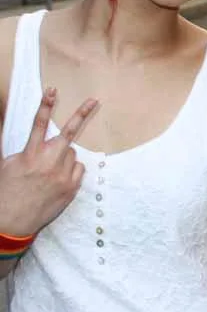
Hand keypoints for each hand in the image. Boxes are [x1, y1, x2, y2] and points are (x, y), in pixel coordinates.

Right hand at [0, 88, 96, 235]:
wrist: (12, 221)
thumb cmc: (7, 190)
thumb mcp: (8, 164)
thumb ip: (23, 149)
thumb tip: (34, 139)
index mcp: (30, 154)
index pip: (39, 124)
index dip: (45, 106)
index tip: (52, 90)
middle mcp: (48, 162)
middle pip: (69, 133)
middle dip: (81, 114)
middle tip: (94, 100)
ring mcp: (63, 174)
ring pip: (72, 154)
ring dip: (63, 156)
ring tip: (48, 171)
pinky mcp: (71, 187)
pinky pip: (78, 169)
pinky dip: (71, 170)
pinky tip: (58, 179)